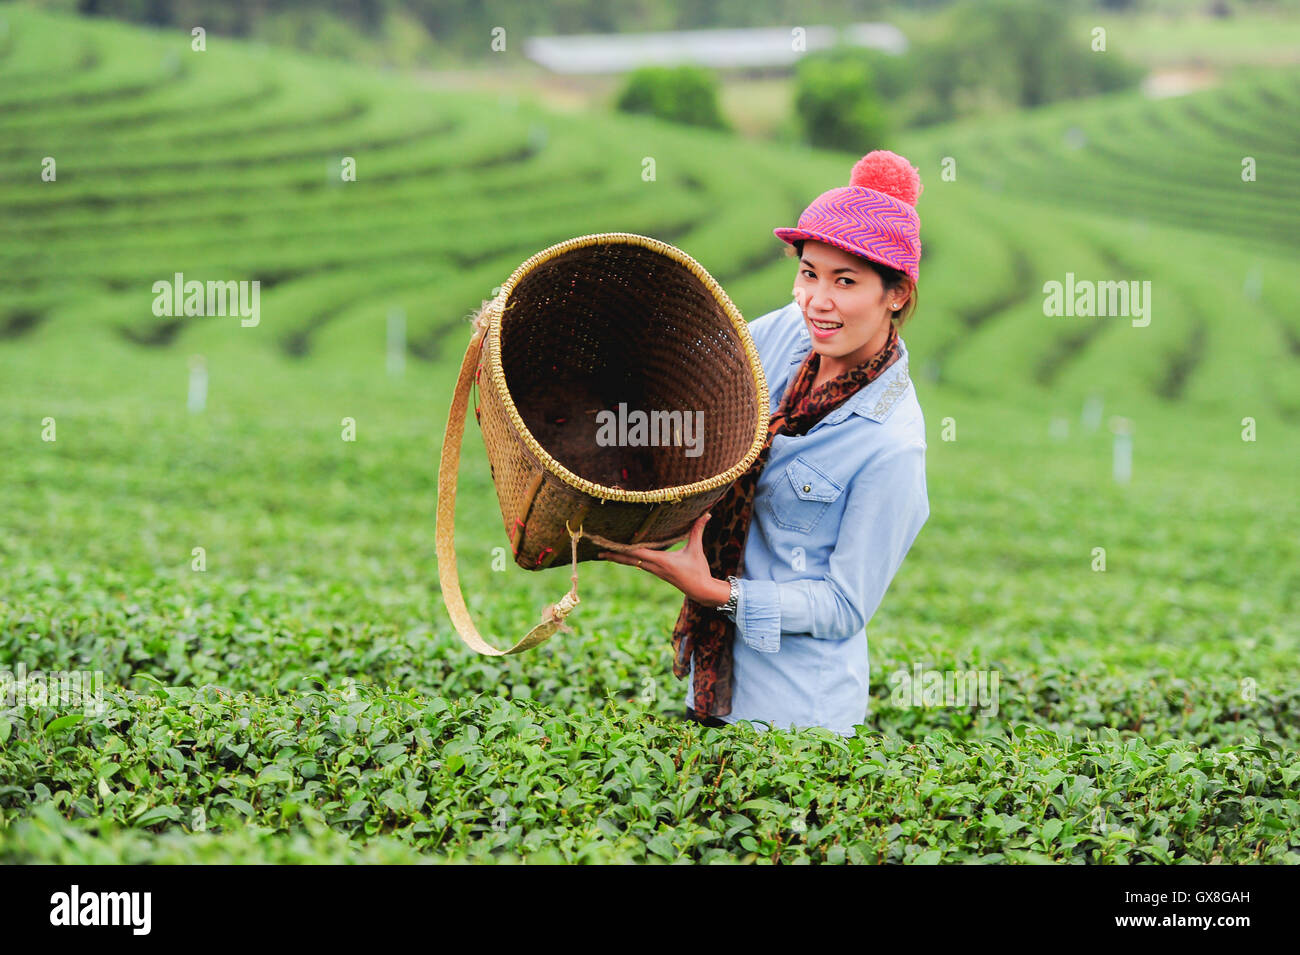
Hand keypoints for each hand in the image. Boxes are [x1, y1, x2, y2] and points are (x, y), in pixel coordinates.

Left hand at [599, 512, 730, 606]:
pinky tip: (622, 557)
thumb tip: (707, 514)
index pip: (637, 553)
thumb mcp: (696, 549)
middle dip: (613, 555)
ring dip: (618, 558)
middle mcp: (654, 566)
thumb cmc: (698, 570)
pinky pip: (637, 565)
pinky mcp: (656, 572)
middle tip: (598, 551)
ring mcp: (654, 570)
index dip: (623, 548)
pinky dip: (628, 560)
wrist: (699, 590)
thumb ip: (698, 531)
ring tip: (604, 554)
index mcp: (661, 561)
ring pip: (632, 563)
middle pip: (629, 560)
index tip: (610, 545)